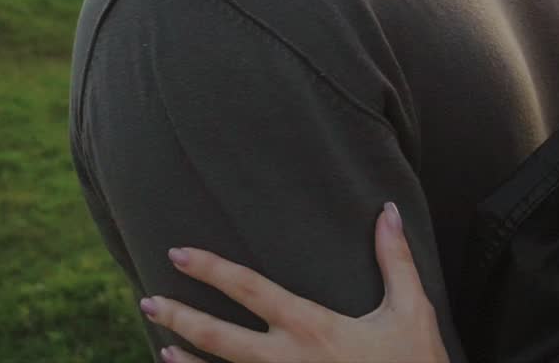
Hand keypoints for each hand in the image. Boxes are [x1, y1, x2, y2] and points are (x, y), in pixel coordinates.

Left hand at [139, 202, 448, 362]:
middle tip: (146, 300)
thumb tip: (389, 211)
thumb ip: (394, 261)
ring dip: (187, 361)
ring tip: (159, 342)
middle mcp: (288, 360)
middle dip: (180, 316)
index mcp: (313, 328)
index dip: (212, 270)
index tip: (179, 254)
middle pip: (220, 337)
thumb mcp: (412, 312)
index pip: (251, 290)